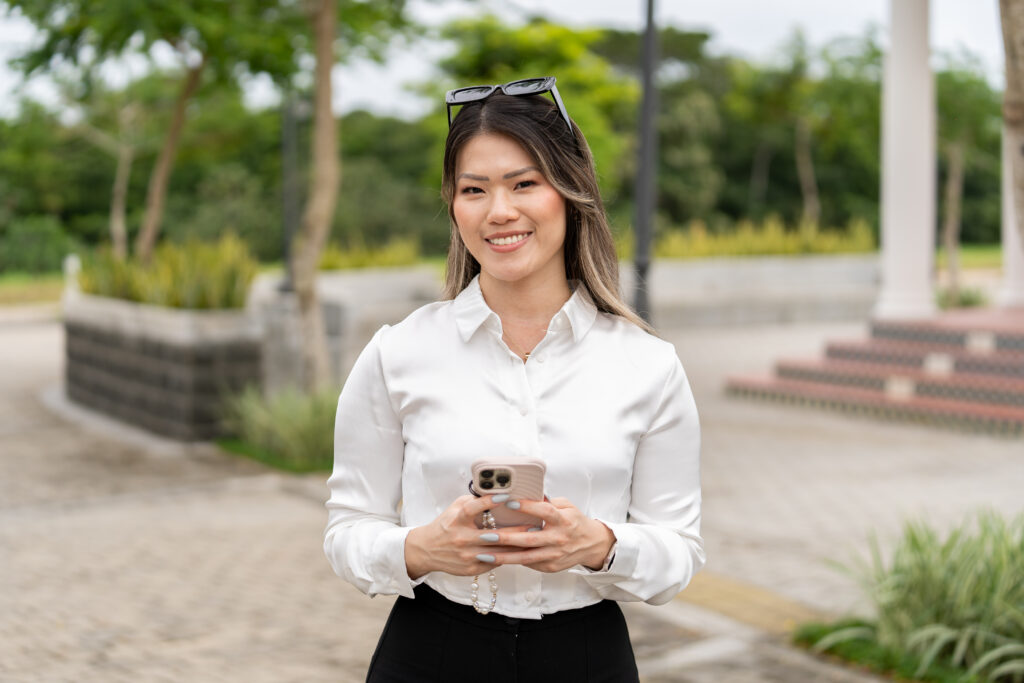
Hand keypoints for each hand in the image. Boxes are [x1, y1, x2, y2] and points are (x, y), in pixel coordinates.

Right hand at [404, 494, 531, 579]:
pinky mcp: (471, 568)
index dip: (489, 501)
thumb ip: (474, 501)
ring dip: (516, 547)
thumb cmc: (446, 525)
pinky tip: (520, 552)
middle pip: (493, 535)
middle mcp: (461, 538)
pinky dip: (507, 557)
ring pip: (497, 552)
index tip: (506, 495)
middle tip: (534, 525)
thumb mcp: (455, 508)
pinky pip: (494, 563)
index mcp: (456, 520)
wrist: (427, 550)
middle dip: (516, 530)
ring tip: (533, 540)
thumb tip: (497, 492)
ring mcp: (467, 556)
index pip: (473, 509)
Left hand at [477, 497, 615, 572]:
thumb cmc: (575, 521)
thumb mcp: (566, 506)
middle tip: (485, 535)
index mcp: (563, 520)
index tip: (507, 502)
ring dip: (504, 556)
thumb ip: (548, 501)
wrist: (591, 544)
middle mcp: (558, 538)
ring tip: (484, 554)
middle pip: (530, 539)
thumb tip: (527, 493)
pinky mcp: (550, 566)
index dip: (526, 507)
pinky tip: (496, 559)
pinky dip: (512, 561)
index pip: (543, 511)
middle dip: (506, 538)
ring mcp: (554, 554)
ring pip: (526, 557)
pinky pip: (529, 564)